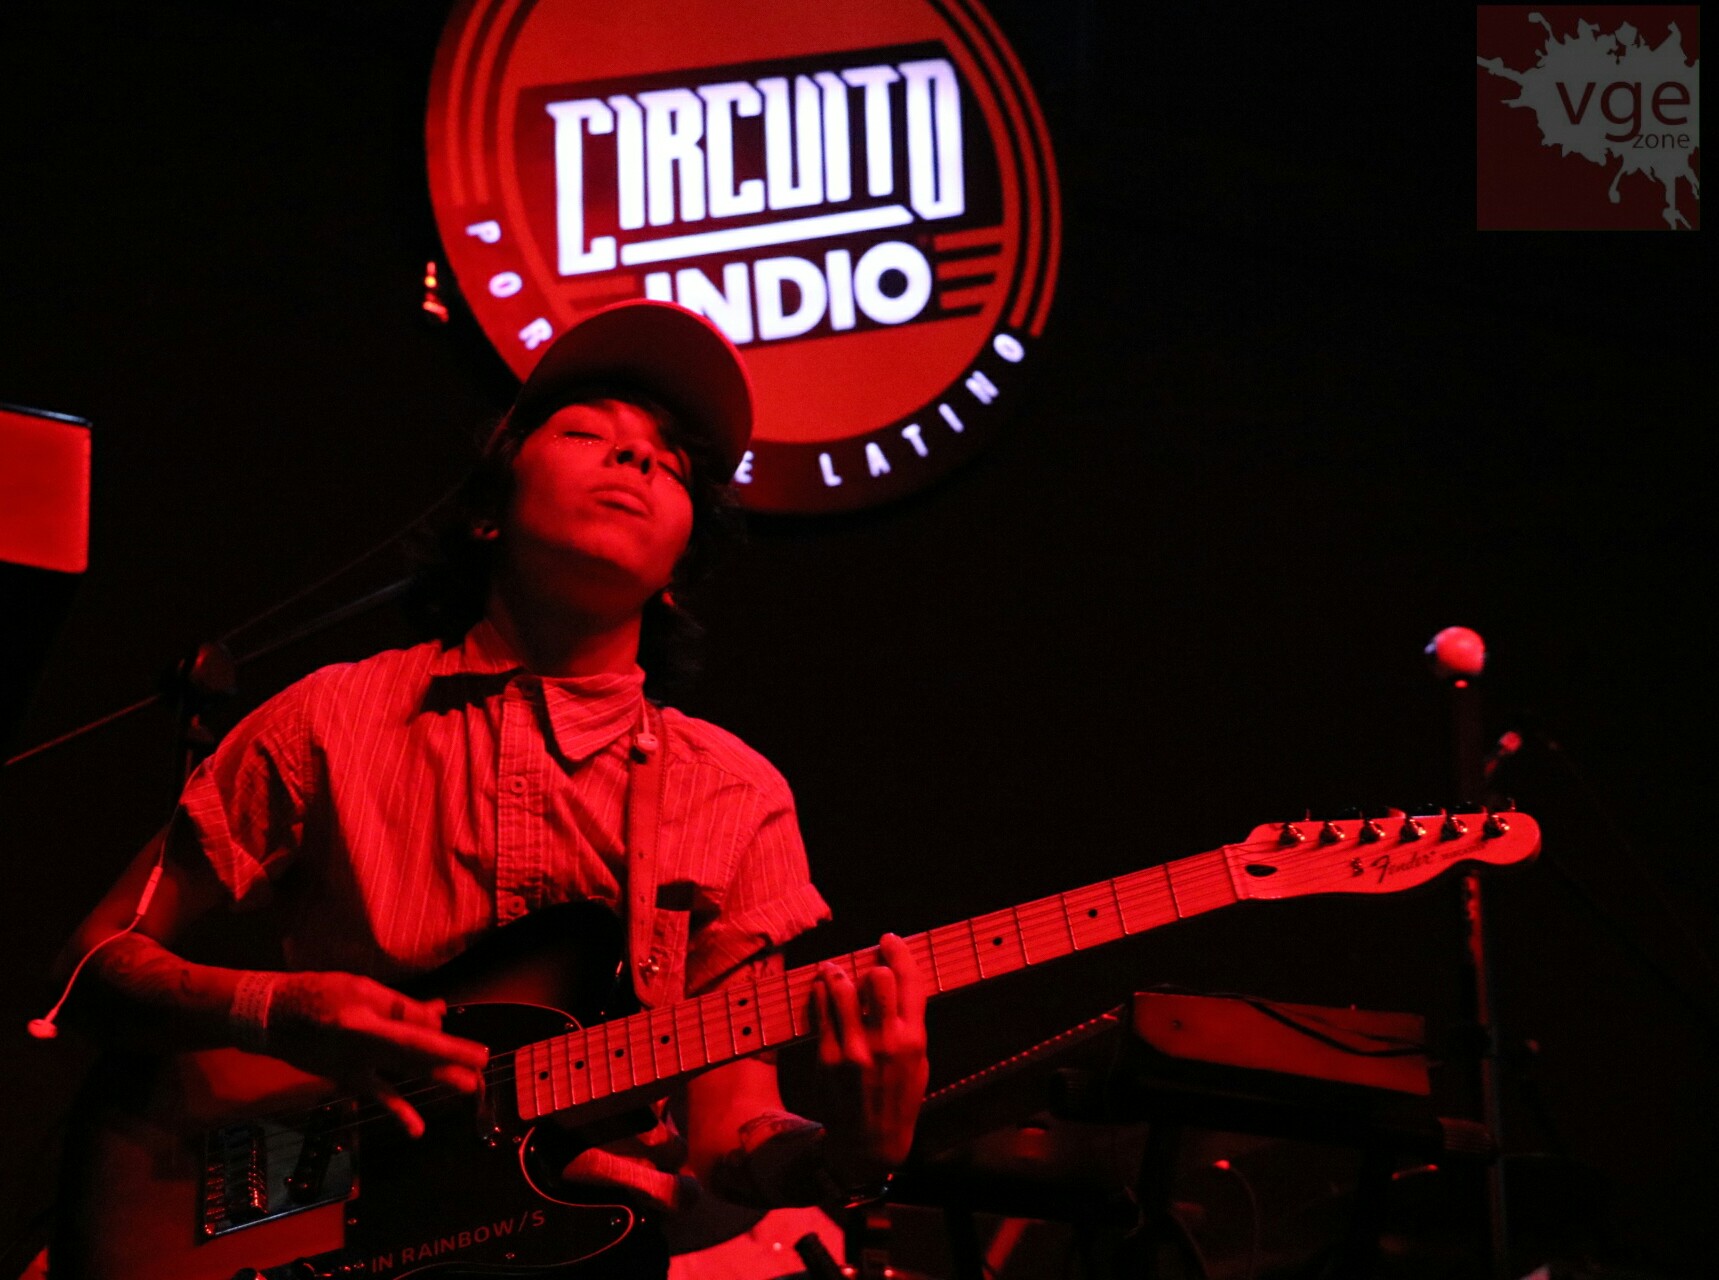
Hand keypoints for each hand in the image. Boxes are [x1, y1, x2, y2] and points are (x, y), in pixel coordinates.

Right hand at [266, 971, 489, 1136]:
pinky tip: (416, 1128)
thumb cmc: (318, 994)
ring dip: (436, 1079)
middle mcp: (361, 1052)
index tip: (479, 1053)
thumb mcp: (361, 989)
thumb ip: (399, 1007)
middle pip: (415, 1059)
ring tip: (468, 1087)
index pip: (416, 1038)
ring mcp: (353, 1069)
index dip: (450, 1047)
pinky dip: (399, 1109)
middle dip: (451, 1063)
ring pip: (404, 1075)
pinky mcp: (346, 1078)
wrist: (270, 1017)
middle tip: (483, 1069)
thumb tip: (436, 1018)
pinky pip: (378, 1094)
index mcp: (364, 1023)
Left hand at [811, 933, 928, 1182]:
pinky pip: (821, 1011)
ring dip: (837, 973)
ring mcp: (854, 1050)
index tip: (889, 940)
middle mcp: (886, 1042)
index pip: (910, 981)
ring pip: (842, 989)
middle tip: (863, 964)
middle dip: (870, 964)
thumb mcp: (919, 1062)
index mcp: (914, 1040)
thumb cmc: (898, 1097)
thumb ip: (910, 1024)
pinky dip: (820, 993)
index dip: (899, 952)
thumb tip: (897, 980)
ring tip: (833, 970)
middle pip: (877, 979)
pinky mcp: (828, 1058)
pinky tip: (821, 988)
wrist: (870, 1142)